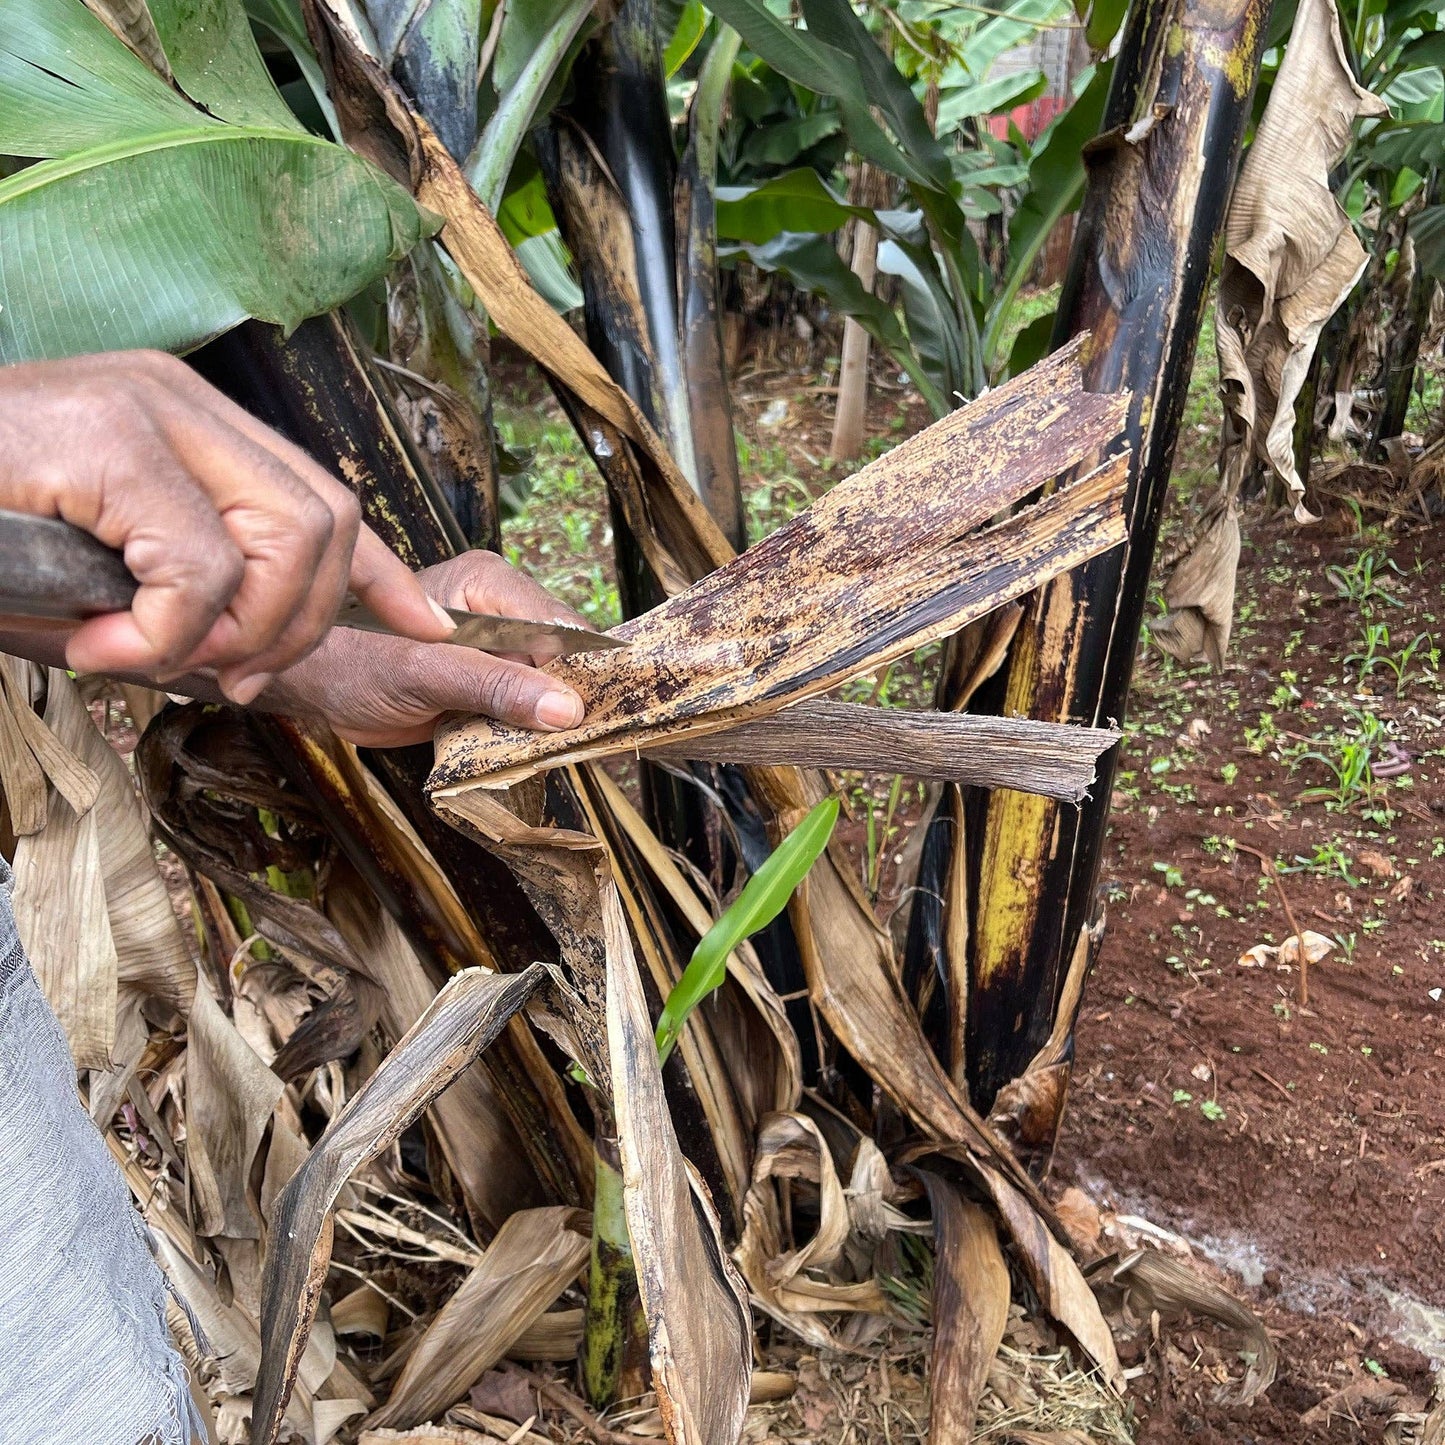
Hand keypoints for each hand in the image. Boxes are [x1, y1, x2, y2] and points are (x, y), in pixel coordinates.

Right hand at [0, 350, 452, 700]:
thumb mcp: (94, 576)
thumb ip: (180, 596)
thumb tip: (243, 653)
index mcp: (186, 425)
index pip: (324, 497)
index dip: (385, 573)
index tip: (425, 625)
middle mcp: (179, 400)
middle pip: (328, 521)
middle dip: (302, 626)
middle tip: (229, 676)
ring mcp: (144, 405)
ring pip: (286, 540)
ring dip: (238, 631)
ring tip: (151, 658)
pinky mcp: (104, 433)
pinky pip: (199, 567)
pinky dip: (166, 633)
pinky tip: (101, 649)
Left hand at [265, 551, 589, 745]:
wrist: (312, 688)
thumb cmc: (351, 662)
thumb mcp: (426, 674)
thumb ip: (494, 685)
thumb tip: (564, 708)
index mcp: (489, 583)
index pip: (559, 626)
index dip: (582, 671)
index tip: (602, 713)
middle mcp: (502, 609)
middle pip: (564, 657)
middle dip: (571, 698)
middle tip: (586, 740)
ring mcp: (498, 648)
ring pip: (550, 686)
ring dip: (552, 720)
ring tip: (561, 749)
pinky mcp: (490, 682)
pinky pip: (527, 707)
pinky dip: (530, 732)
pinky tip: (533, 750)